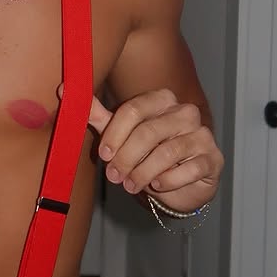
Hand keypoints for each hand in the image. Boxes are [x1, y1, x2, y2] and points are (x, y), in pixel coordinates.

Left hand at [88, 90, 221, 214]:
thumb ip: (98, 115)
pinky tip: (157, 186)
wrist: (180, 182)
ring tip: (129, 186)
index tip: (103, 154)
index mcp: (162, 99)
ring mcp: (202, 134)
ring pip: (167, 153)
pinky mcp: (213, 158)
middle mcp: (186, 112)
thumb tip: (63, 89)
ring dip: (142, 173)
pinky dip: (168, 182)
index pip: (134, 109)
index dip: (114, 134)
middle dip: (126, 158)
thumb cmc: (147, 153)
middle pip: (148, 132)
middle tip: (113, 176)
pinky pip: (188, 170)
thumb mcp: (121, 134)